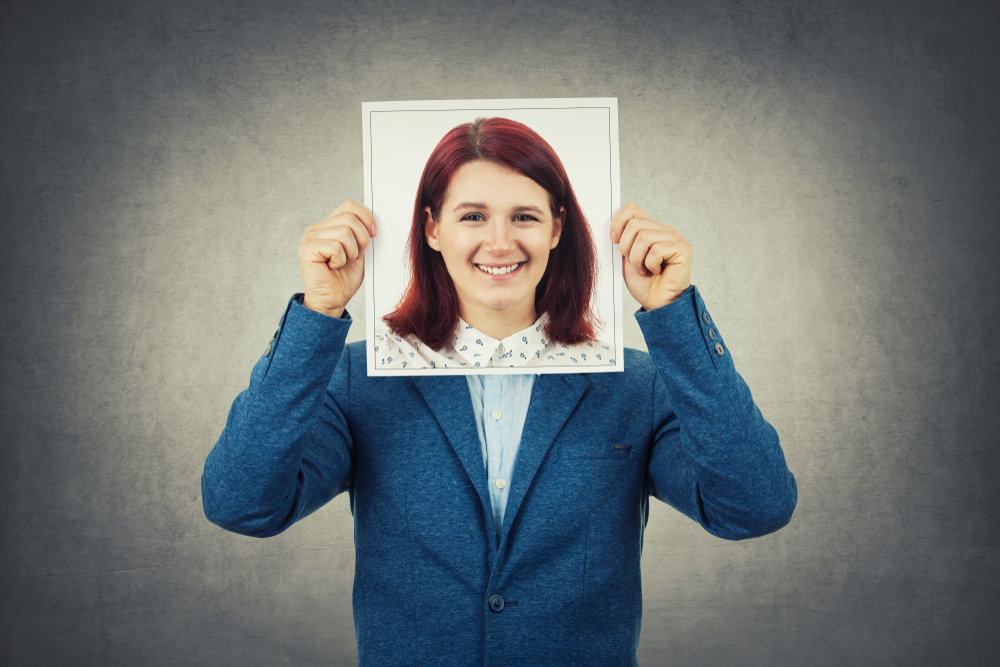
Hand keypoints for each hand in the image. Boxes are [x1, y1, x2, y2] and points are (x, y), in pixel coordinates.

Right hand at [298, 200, 377, 317]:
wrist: (332, 301)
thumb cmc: (344, 279)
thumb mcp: (359, 251)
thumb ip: (361, 233)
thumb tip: (372, 221)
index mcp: (328, 226)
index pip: (350, 206)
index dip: (366, 218)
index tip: (373, 234)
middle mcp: (316, 228)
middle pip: (349, 218)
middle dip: (362, 239)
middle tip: (355, 256)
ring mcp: (310, 238)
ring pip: (344, 232)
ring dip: (351, 252)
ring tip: (343, 262)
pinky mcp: (307, 249)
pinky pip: (335, 246)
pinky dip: (341, 260)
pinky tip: (333, 267)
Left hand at [610, 203, 691, 310]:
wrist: (657, 304)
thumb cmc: (644, 284)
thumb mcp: (626, 257)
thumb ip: (623, 239)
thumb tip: (612, 228)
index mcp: (651, 228)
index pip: (632, 209)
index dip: (618, 222)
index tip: (613, 240)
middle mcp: (664, 230)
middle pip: (634, 224)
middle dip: (626, 248)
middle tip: (634, 263)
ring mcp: (675, 238)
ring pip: (643, 237)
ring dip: (638, 259)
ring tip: (644, 270)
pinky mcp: (683, 249)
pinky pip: (656, 250)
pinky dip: (650, 265)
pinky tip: (657, 271)